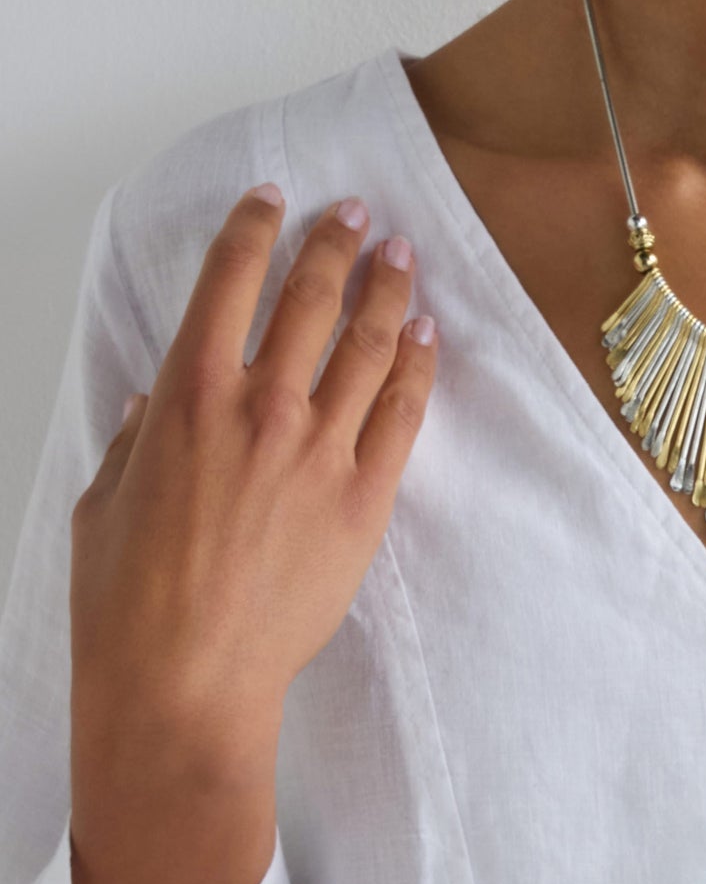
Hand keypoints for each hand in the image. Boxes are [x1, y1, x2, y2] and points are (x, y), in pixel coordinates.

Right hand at [70, 186, 437, 768]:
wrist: (184, 685)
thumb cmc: (126, 603)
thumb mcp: (103, 503)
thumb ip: (134, 442)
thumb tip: (150, 404)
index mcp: (186, 396)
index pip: (229, 280)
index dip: (256, 228)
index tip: (275, 199)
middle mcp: (260, 407)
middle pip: (311, 297)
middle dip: (335, 242)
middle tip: (355, 212)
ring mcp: (320, 450)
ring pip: (368, 342)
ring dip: (387, 288)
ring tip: (399, 254)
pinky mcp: (364, 498)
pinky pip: (402, 411)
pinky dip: (417, 362)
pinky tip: (425, 333)